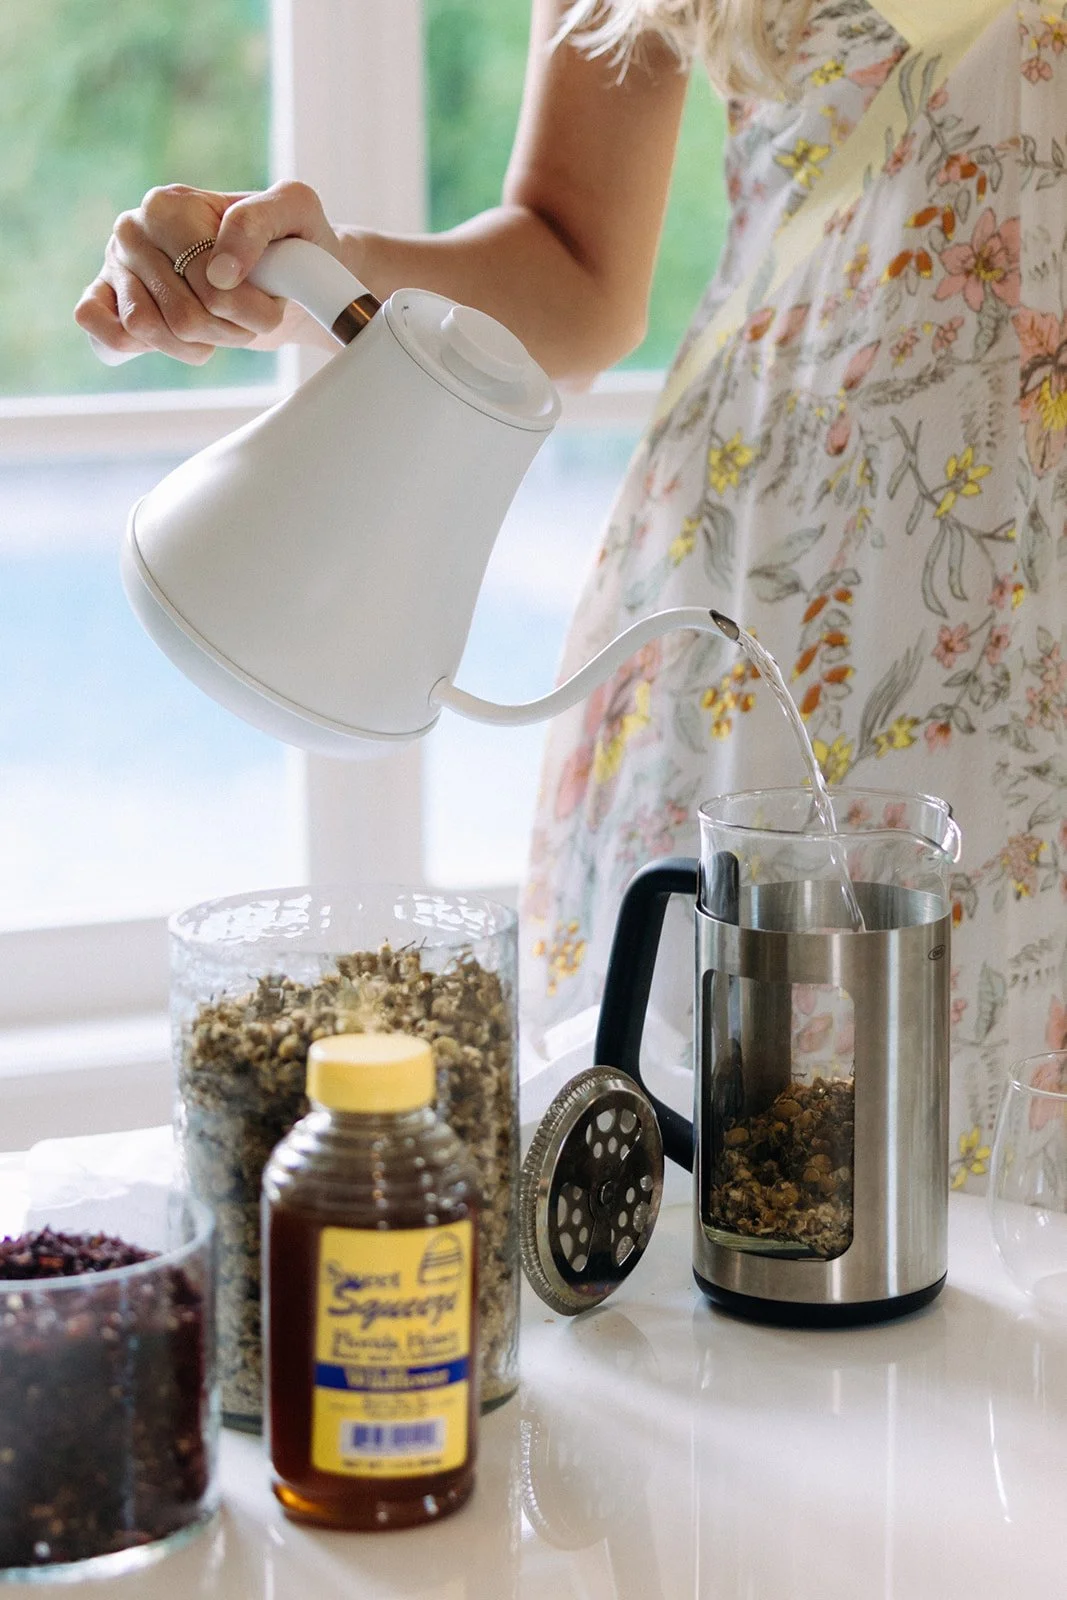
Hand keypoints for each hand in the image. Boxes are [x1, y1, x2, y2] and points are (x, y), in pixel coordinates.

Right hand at [74, 180, 344, 364]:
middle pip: (183, 315)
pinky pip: (102, 332)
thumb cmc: (286, 241)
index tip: (270, 302)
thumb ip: (257, 223)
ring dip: (196, 346)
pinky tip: (172, 342)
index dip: (249, 309)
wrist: (279, 270)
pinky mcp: (105, 299)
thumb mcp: (293, 209)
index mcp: (169, 205)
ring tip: (217, 329)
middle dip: (229, 330)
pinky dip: (133, 348)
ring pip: (147, 330)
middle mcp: (133, 230)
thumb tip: (219, 274)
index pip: (207, 282)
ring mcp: (116, 265)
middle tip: (246, 318)